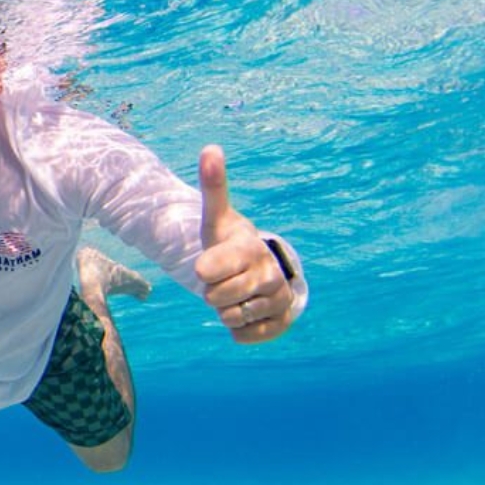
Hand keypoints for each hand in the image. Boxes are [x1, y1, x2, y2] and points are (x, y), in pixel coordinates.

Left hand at [194, 144, 294, 342]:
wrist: (258, 270)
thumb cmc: (229, 243)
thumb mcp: (216, 218)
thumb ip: (212, 186)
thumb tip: (211, 148)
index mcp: (249, 248)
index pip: (207, 270)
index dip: (202, 270)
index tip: (207, 264)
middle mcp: (269, 274)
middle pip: (215, 299)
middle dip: (211, 292)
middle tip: (222, 279)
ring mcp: (278, 299)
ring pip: (230, 318)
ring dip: (225, 310)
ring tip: (234, 293)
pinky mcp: (281, 323)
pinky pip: (246, 337)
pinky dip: (238, 329)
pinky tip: (245, 311)